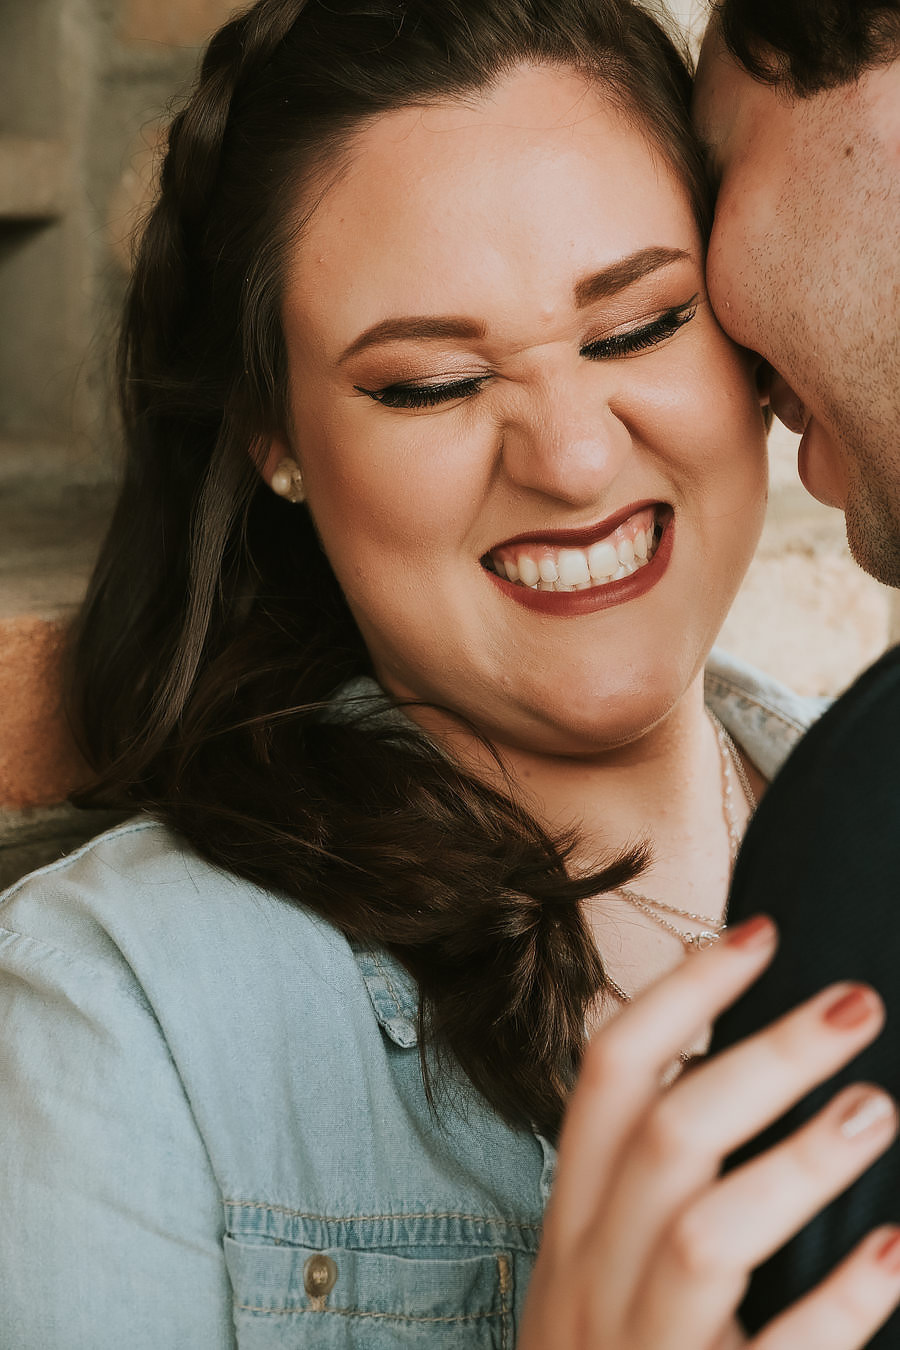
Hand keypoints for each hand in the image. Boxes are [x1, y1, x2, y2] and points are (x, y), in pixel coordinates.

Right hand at [518, 916, 899, 1349]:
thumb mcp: (598, 1266)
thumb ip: (647, 1183)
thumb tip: (744, 1068)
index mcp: (572, 1216)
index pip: (606, 1074)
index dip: (681, 994)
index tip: (762, 934)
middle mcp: (591, 1273)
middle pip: (666, 1134)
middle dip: (761, 1057)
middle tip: (857, 1003)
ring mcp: (636, 1348)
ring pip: (704, 1235)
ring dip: (798, 1164)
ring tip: (879, 1109)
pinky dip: (836, 1304)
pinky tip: (898, 1253)